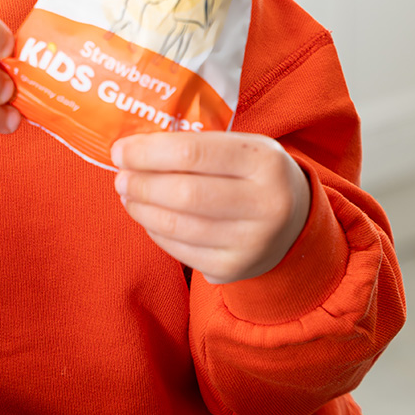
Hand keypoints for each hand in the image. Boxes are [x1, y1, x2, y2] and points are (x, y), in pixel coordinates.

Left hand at [112, 131, 310, 283]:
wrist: (294, 222)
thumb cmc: (253, 173)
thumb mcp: (241, 146)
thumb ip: (197, 144)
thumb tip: (134, 150)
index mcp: (263, 160)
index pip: (192, 153)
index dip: (147, 153)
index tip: (120, 150)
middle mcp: (265, 203)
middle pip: (184, 194)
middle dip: (141, 184)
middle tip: (120, 176)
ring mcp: (252, 242)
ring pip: (179, 226)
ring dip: (142, 209)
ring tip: (127, 195)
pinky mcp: (235, 269)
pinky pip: (181, 251)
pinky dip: (156, 232)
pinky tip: (148, 216)